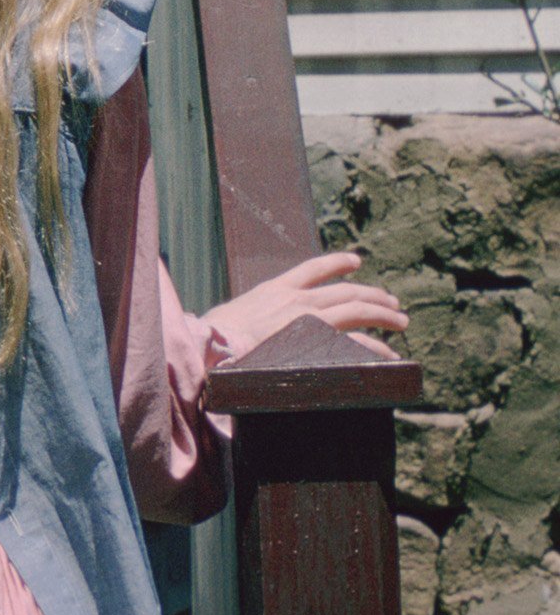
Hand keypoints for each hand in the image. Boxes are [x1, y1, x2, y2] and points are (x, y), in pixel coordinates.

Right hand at [205, 252, 409, 364]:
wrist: (214, 345)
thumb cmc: (216, 336)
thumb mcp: (235, 314)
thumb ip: (253, 315)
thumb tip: (252, 326)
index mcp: (276, 289)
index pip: (313, 269)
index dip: (338, 263)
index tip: (356, 261)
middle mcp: (297, 299)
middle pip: (346, 290)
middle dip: (374, 296)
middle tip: (393, 303)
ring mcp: (310, 318)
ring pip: (358, 310)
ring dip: (383, 315)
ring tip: (401, 321)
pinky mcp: (318, 340)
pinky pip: (357, 341)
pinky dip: (376, 347)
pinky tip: (389, 353)